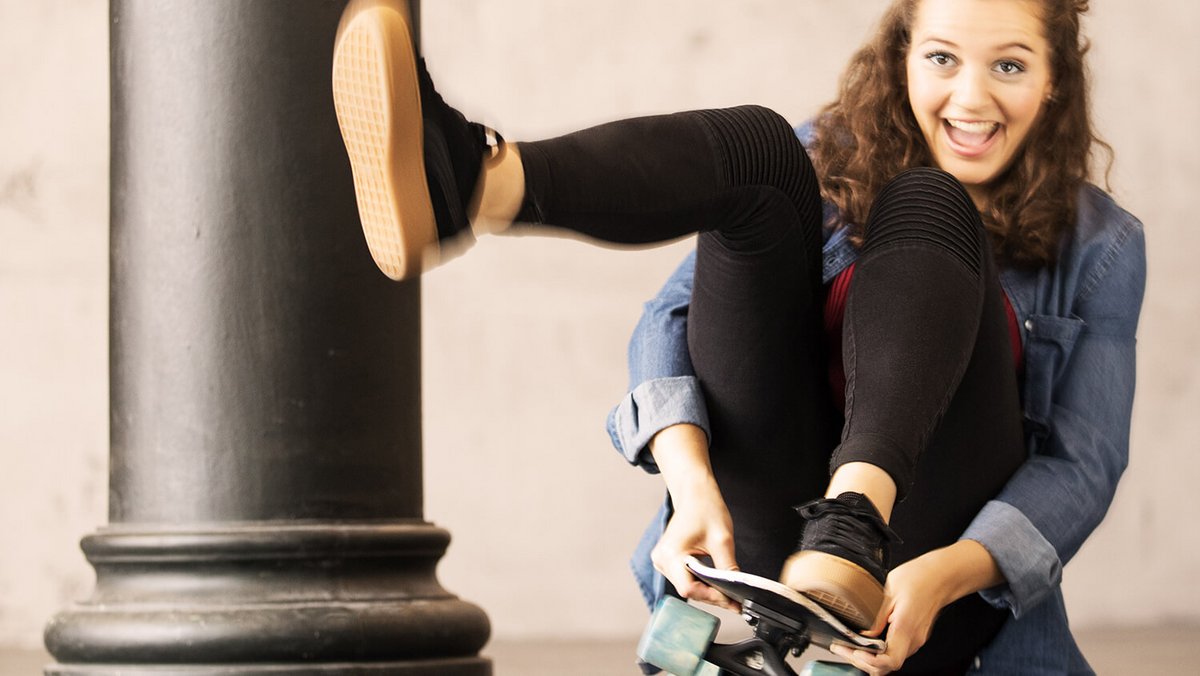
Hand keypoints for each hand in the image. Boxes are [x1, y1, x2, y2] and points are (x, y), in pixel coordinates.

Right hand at [647, 424, 738, 610]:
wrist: (694, 493)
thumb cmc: (706, 509)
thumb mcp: (723, 540)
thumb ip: (729, 569)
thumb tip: (738, 593)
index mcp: (671, 554)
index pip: (689, 589)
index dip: (712, 596)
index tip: (733, 601)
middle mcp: (662, 560)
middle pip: (688, 590)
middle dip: (713, 596)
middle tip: (736, 601)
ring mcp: (662, 561)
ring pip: (687, 587)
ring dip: (707, 591)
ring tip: (728, 594)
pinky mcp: (667, 561)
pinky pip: (685, 579)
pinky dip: (701, 583)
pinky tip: (715, 583)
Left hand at [829, 540, 1002, 674]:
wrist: (941, 576)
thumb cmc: (919, 577)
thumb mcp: (889, 589)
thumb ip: (876, 615)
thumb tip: (864, 634)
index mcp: (905, 627)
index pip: (890, 661)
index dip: (870, 663)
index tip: (855, 652)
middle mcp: (913, 638)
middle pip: (887, 666)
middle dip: (862, 662)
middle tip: (843, 649)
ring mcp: (916, 639)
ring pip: (891, 662)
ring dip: (870, 660)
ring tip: (850, 648)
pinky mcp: (915, 636)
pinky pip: (896, 653)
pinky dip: (879, 654)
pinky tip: (866, 645)